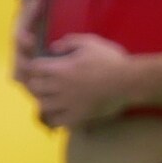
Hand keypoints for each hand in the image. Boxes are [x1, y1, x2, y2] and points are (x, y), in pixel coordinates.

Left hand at [14, 33, 137, 129]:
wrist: (127, 82)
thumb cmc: (110, 60)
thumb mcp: (90, 42)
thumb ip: (70, 42)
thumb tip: (53, 47)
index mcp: (60, 68)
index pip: (34, 67)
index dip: (36, 65)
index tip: (42, 65)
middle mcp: (59, 87)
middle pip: (34, 87)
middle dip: (36, 82)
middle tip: (45, 80)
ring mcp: (66, 104)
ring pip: (42, 105)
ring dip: (44, 99)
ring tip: (51, 96)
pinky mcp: (76, 117)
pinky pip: (56, 121)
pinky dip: (55, 116)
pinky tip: (60, 111)